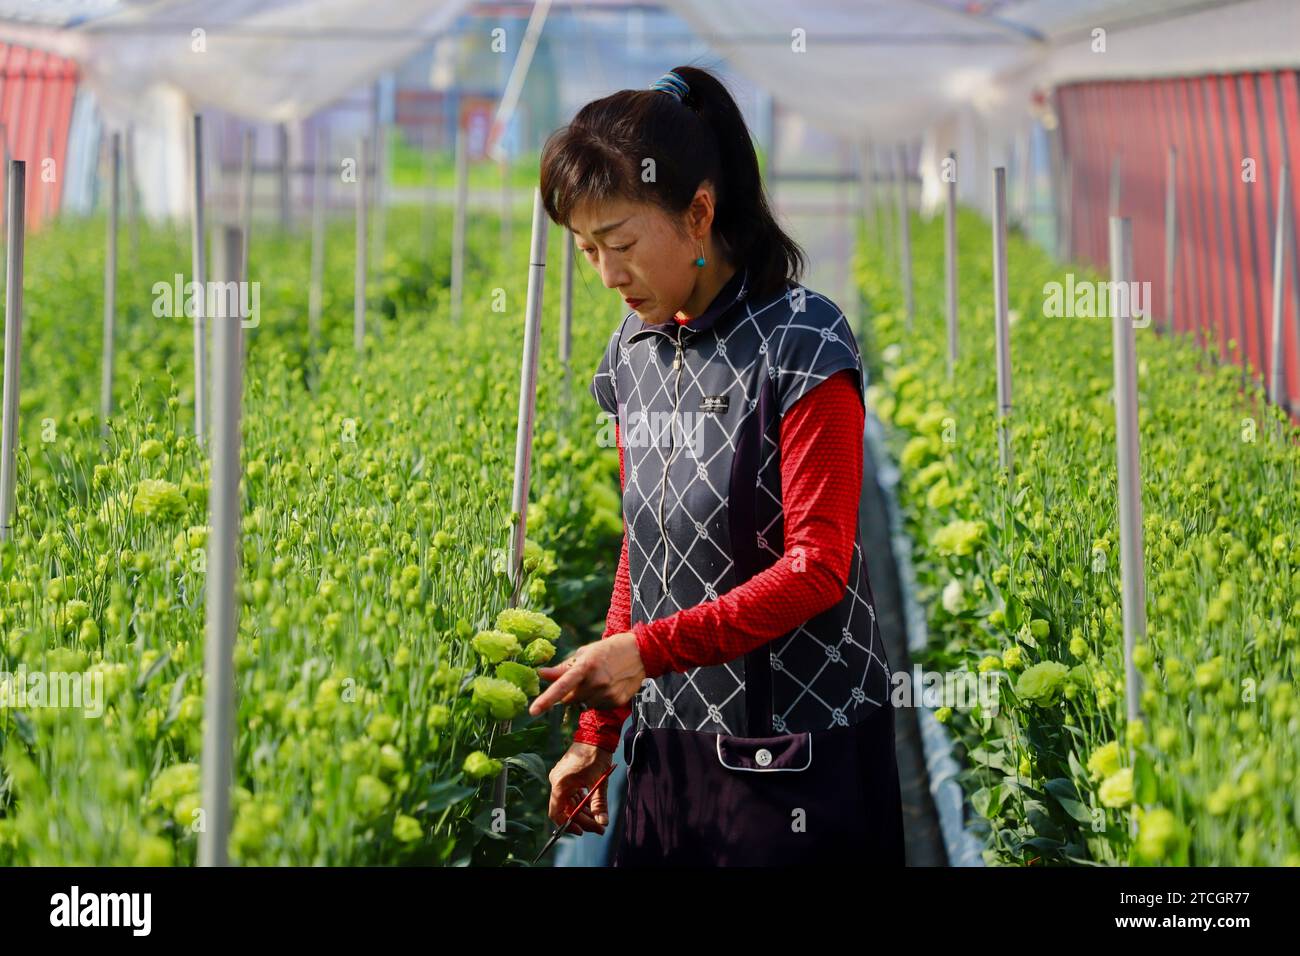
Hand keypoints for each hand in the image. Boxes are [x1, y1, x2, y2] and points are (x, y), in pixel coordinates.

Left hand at [529, 631, 644, 716]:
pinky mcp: (616, 702)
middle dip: (569, 692)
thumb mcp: (585, 653)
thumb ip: (563, 667)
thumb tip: (541, 674)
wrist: (642, 652)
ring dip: (585, 696)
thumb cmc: (608, 649)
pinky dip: (598, 699)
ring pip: (583, 704)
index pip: (562, 686)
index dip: (546, 699)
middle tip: (582, 678)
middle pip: (569, 699)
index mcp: (586, 666)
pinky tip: (608, 686)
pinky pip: (597, 707)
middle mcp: (596, 682)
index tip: (533, 710)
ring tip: (599, 679)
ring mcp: (607, 694)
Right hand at [548, 741, 613, 835]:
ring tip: (599, 820)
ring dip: (583, 812)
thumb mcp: (599, 782)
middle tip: (599, 827)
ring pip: (570, 802)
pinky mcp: (567, 775)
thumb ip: (599, 804)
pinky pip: (572, 793)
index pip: (557, 813)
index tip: (583, 831)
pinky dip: (582, 801)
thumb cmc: (596, 755)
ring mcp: (561, 778)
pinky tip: (593, 807)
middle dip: (583, 820)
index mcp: (560, 784)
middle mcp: (556, 782)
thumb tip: (602, 823)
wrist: (595, 734)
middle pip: (566, 809)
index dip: (569, 825)